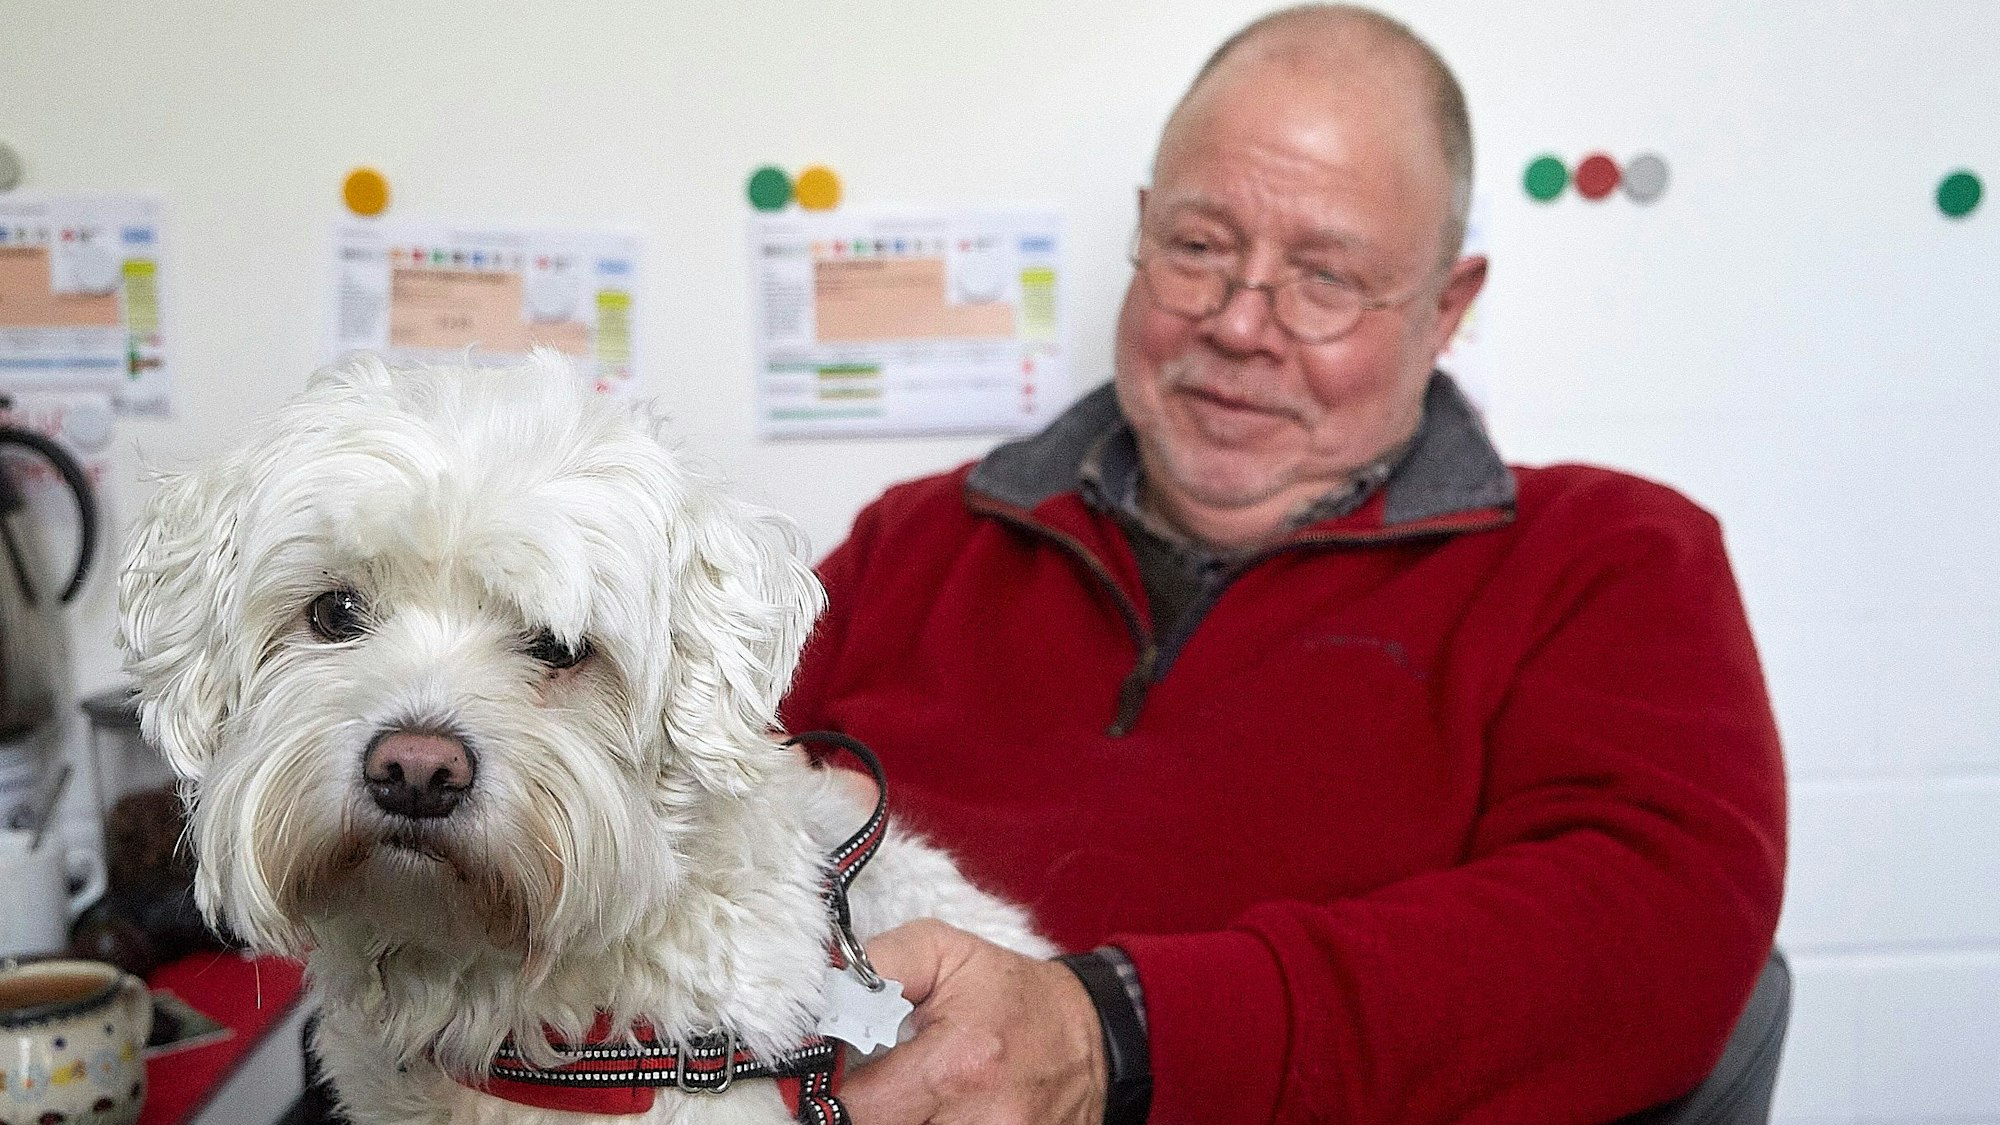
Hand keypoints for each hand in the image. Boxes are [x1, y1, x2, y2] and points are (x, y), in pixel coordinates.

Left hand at [840, 919, 1106, 1124]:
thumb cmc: (1010, 994)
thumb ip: (877, 965)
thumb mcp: (945, 951)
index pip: (857, 1109)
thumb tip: (820, 988)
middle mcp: (981, 1119)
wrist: (1093, 1034)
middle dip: (862, 1116)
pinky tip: (928, 1113)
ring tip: (901, 1099)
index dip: (824, 1100)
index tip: (814, 1085)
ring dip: (898, 1123)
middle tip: (861, 1093)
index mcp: (957, 1064)